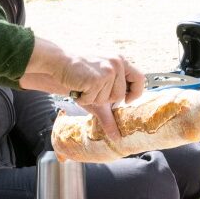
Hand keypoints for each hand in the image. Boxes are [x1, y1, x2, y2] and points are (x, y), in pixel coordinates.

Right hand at [20, 40, 144, 141]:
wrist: (59, 61)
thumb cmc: (79, 74)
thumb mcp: (99, 87)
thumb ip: (110, 111)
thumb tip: (117, 138)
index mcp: (121, 60)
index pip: (140, 78)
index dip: (135, 93)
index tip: (125, 100)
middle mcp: (117, 63)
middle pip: (119, 95)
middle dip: (104, 98)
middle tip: (92, 88)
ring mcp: (107, 70)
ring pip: (106, 99)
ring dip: (92, 98)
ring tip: (84, 84)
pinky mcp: (96, 78)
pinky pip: (93, 99)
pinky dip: (83, 98)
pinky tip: (78, 86)